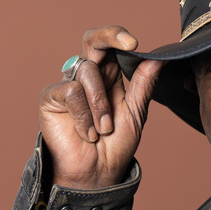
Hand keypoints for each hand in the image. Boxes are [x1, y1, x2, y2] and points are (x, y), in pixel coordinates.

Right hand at [39, 26, 163, 188]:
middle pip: (92, 40)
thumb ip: (144, 84)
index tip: (135, 44)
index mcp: (109, 77)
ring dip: (101, 104)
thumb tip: (159, 58)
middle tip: (129, 44)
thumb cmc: (115, 145)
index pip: (111, 46)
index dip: (119, 37)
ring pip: (88, 72)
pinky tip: (87, 133)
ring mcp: (68, 85)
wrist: (96, 173)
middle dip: (109, 37)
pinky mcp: (52, 97)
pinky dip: (84, 115)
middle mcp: (88, 76)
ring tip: (103, 129)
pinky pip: (72, 91)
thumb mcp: (135, 112)